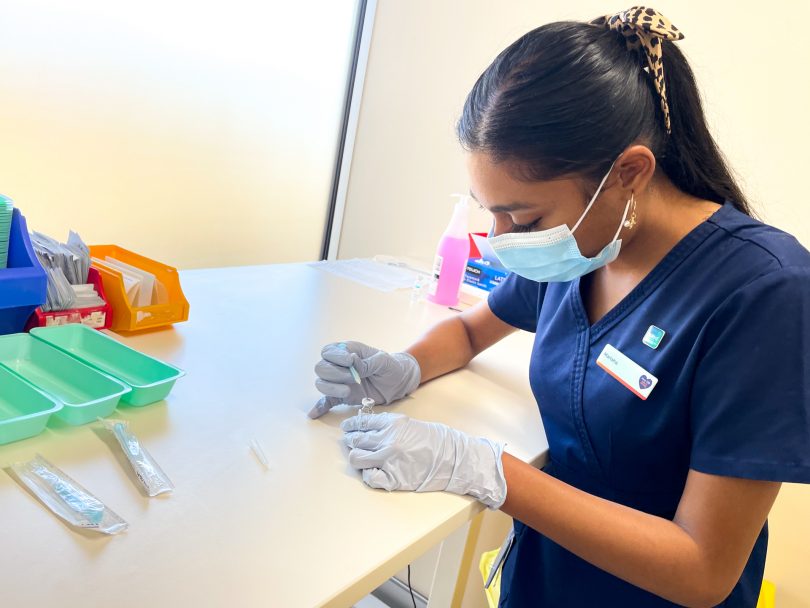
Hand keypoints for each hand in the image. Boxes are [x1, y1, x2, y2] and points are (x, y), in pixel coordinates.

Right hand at [309, 341, 420, 418]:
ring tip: (348, 391)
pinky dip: (320, 407)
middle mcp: (339, 366)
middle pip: (321, 367)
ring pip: (321, 383)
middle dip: (334, 373)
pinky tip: (314, 413)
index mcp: (347, 351)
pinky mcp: (342, 397)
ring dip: (331, 388)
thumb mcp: (383, 361)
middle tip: (353, 378)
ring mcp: (339, 382)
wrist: (398, 383)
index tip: (350, 362)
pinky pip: (327, 401)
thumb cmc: (391, 366)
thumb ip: (368, 362)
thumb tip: (353, 363)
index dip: (335, 356)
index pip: (329, 351)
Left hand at [341, 412, 506, 508]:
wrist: (453, 458)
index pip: (362, 423)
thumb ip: (389, 426)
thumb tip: (368, 429)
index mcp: (392, 423)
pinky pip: (369, 478)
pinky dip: (369, 475)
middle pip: (355, 441)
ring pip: (356, 459)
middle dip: (351, 442)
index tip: (347, 428)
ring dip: (357, 458)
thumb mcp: (410, 424)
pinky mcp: (393, 478)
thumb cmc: (435, 440)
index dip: (351, 426)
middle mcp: (387, 440)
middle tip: (352, 443)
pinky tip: (374, 472)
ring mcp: (388, 460)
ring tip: (362, 458)